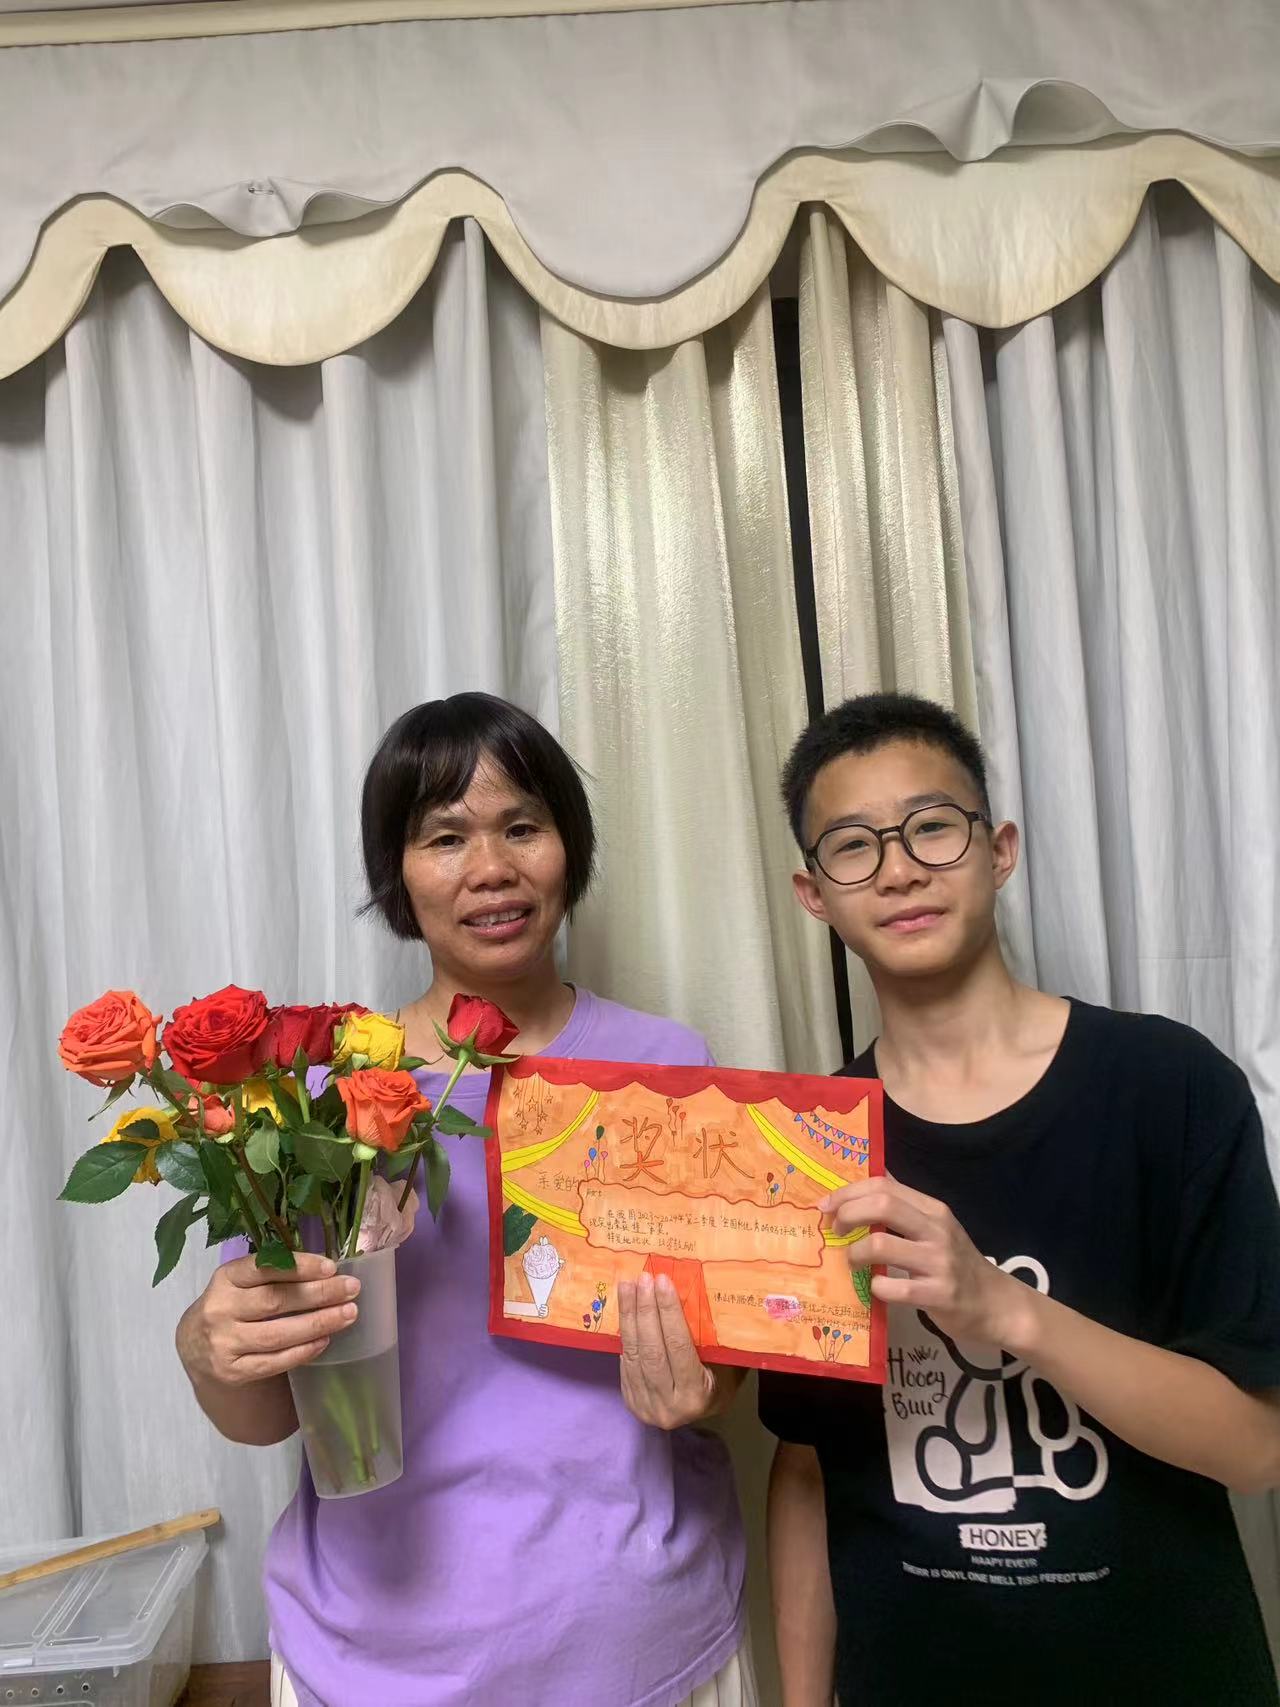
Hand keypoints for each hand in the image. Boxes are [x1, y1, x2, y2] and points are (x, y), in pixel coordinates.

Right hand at [176, 1252, 359, 1388]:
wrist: (195, 1347)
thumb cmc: (232, 1305)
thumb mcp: (241, 1282)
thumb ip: (273, 1274)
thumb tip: (327, 1270)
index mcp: (225, 1279)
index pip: (263, 1268)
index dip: (298, 1266)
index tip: (330, 1267)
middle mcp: (220, 1309)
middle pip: (275, 1301)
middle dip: (318, 1294)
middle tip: (351, 1288)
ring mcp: (224, 1343)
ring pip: (277, 1333)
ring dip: (318, 1323)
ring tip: (348, 1314)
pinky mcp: (232, 1371)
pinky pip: (274, 1361)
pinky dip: (303, 1351)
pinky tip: (325, 1340)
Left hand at [618, 1272, 743, 1427]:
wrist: (704, 1414)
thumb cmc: (722, 1380)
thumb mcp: (726, 1362)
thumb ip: (711, 1337)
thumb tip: (699, 1290)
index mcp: (697, 1395)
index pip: (678, 1346)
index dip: (669, 1312)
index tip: (663, 1281)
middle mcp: (669, 1405)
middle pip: (651, 1350)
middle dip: (645, 1310)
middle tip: (643, 1279)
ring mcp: (646, 1406)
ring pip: (634, 1354)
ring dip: (628, 1316)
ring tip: (627, 1286)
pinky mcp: (631, 1401)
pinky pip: (626, 1361)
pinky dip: (625, 1333)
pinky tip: (625, 1309)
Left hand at [822, 1176, 1032, 1347]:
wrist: (997, 1305)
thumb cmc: (957, 1264)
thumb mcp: (935, 1229)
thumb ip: (904, 1211)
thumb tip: (862, 1187)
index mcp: (932, 1209)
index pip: (884, 1185)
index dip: (848, 1192)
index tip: (826, 1205)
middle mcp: (936, 1230)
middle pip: (882, 1205)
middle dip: (847, 1214)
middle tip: (834, 1229)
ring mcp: (938, 1263)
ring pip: (881, 1246)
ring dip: (855, 1253)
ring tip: (851, 1262)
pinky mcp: (938, 1295)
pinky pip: (893, 1288)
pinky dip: (875, 1287)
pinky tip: (876, 1288)